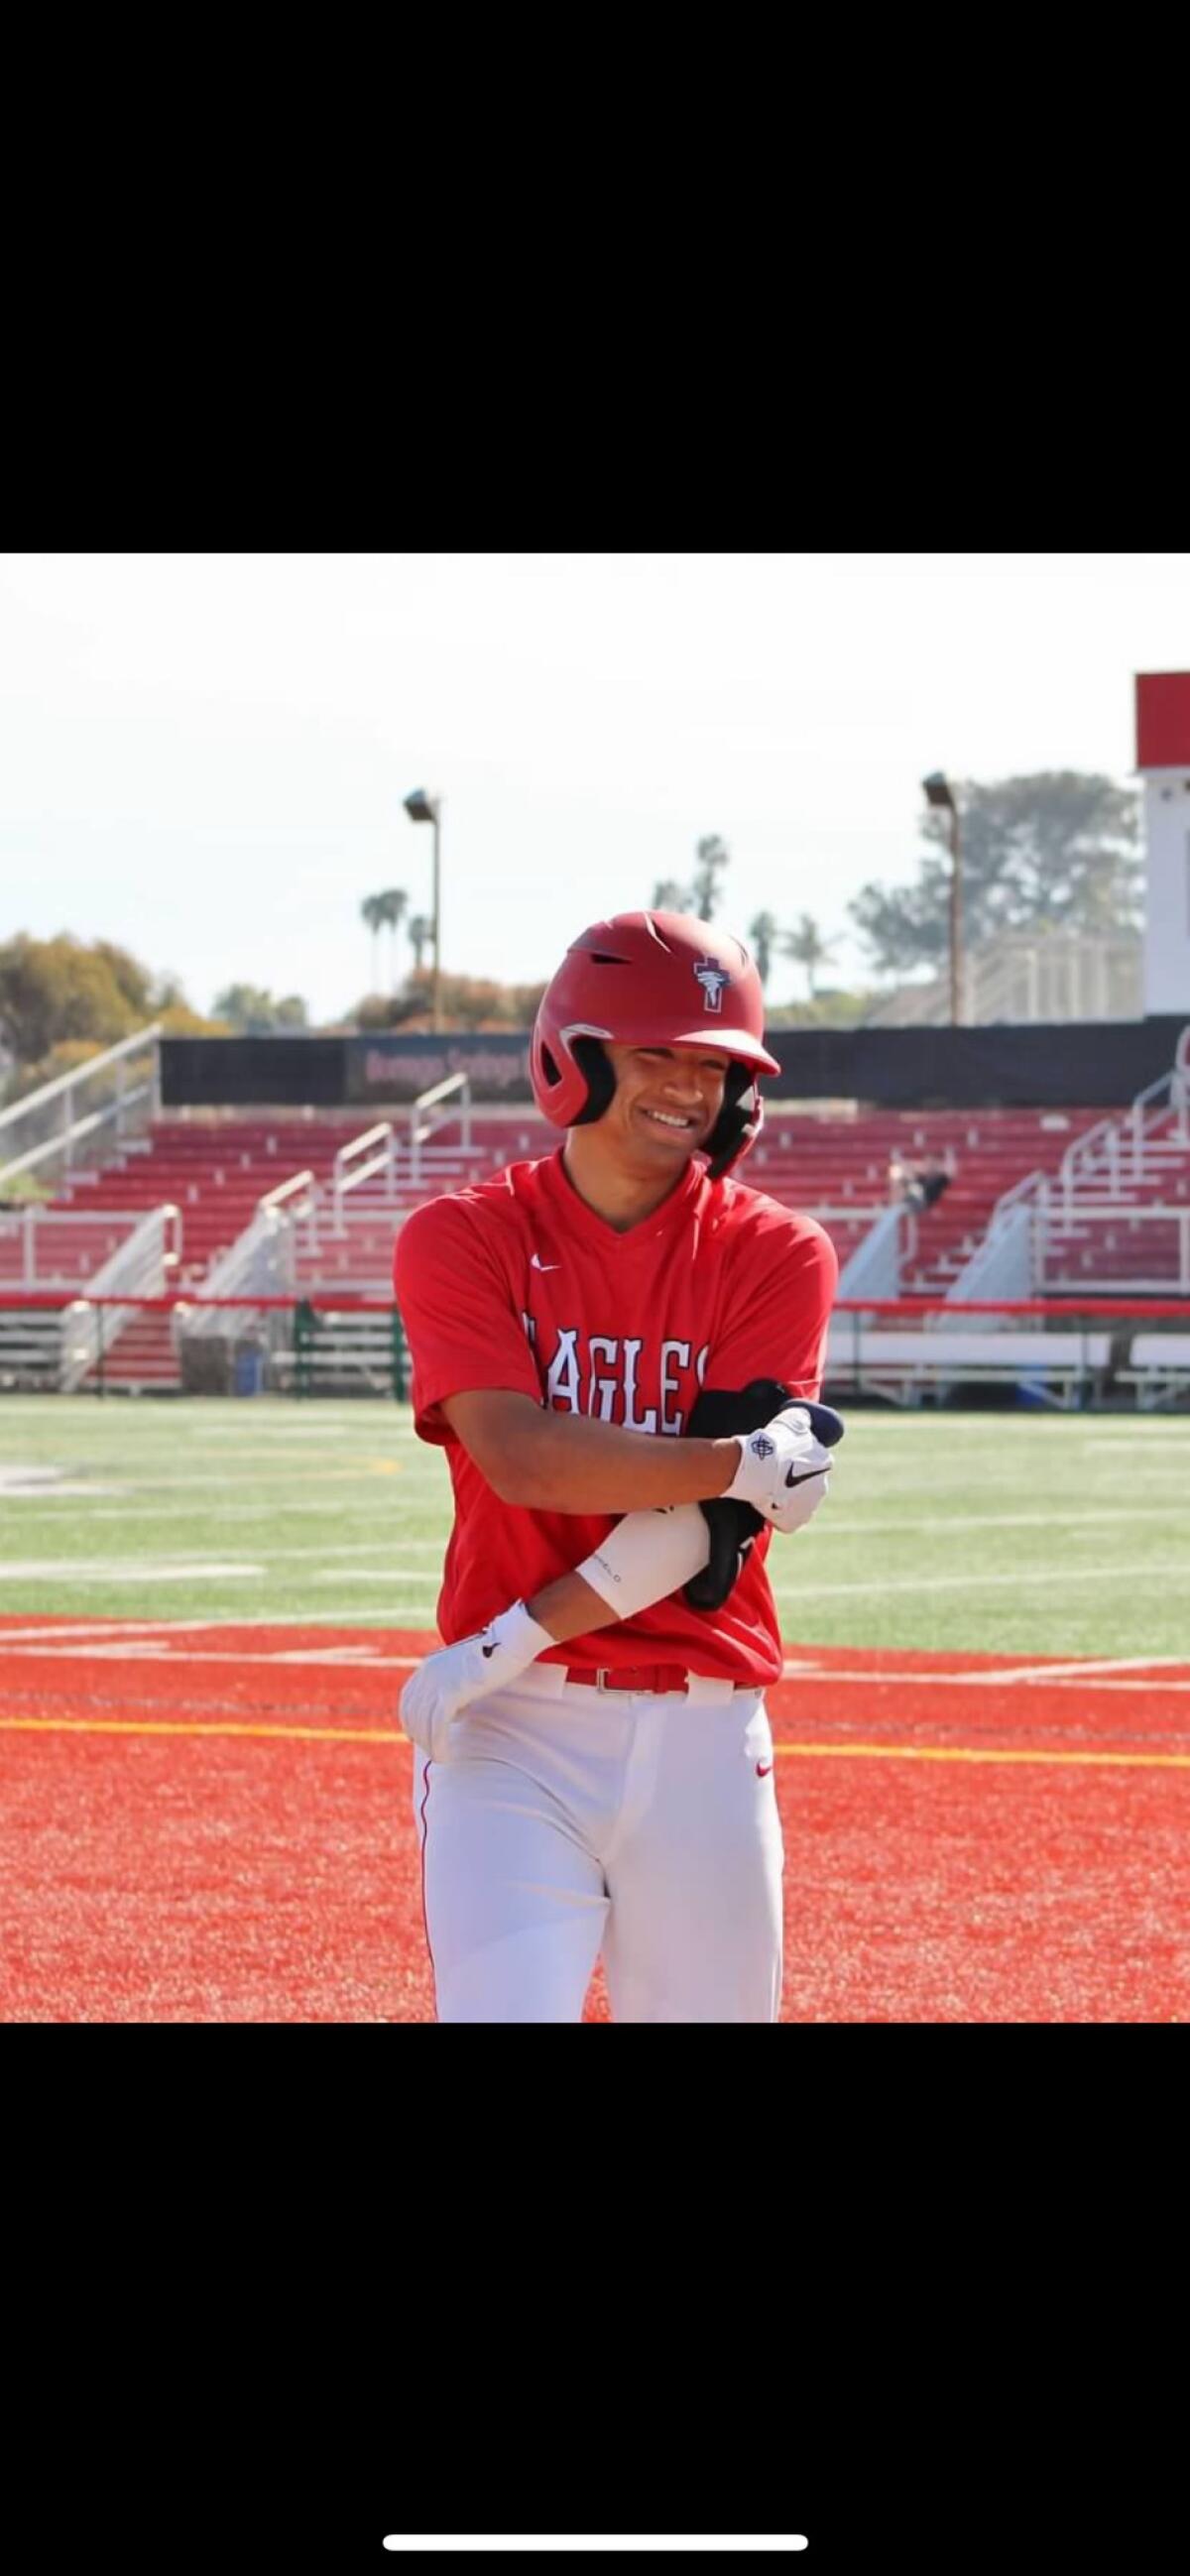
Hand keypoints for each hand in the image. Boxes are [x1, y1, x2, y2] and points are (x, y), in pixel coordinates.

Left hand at [399, 1599, 549, 1763]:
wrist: (509, 1640)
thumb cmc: (495, 1655)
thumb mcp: (465, 1669)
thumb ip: (454, 1686)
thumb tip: (454, 1712)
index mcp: (428, 1665)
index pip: (407, 1699)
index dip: (409, 1721)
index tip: (416, 1736)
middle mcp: (427, 1673)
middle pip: (412, 1714)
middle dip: (420, 1737)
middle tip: (434, 1751)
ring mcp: (438, 1682)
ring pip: (423, 1724)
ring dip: (430, 1746)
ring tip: (442, 1758)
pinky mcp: (451, 1692)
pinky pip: (437, 1726)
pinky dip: (438, 1745)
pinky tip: (445, 1755)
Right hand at [724, 1404, 834, 1533]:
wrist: (757, 1467)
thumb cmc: (774, 1442)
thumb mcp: (792, 1418)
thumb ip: (804, 1419)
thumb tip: (806, 1420)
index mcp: (825, 1462)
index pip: (816, 1462)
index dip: (799, 1460)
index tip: (785, 1459)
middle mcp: (822, 1487)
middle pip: (810, 1484)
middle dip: (797, 1481)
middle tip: (776, 1474)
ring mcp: (808, 1507)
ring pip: (800, 1503)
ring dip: (790, 1498)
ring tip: (770, 1489)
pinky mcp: (794, 1522)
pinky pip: (789, 1520)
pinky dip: (781, 1515)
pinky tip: (769, 1504)